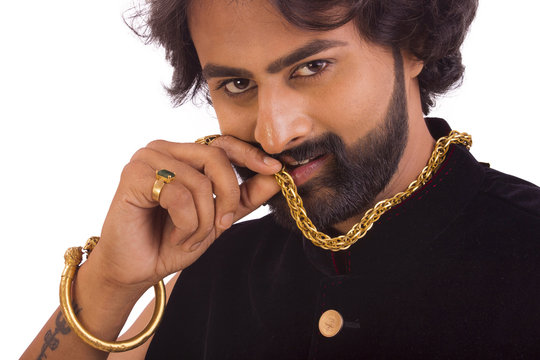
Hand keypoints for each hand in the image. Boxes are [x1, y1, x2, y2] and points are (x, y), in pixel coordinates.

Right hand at [86, 136, 281, 293]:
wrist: (135, 269)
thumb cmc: (171, 241)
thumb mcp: (218, 218)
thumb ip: (246, 196)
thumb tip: (282, 176)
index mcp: (184, 154)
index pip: (223, 143)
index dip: (251, 156)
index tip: (278, 170)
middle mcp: (165, 149)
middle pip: (216, 158)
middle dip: (229, 196)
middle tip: (222, 225)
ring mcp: (147, 159)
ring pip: (200, 182)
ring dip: (203, 220)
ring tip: (189, 237)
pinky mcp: (134, 175)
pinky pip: (180, 196)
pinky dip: (186, 224)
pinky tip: (175, 235)